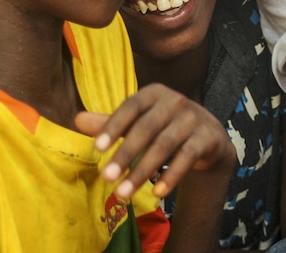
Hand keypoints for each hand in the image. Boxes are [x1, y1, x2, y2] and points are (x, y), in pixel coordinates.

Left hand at [76, 83, 233, 199]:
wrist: (208, 135)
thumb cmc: (164, 126)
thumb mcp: (139, 122)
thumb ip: (111, 123)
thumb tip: (77, 119)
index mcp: (154, 93)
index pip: (131, 106)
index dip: (114, 125)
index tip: (96, 148)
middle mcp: (175, 101)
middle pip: (147, 128)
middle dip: (126, 154)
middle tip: (106, 178)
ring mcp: (194, 118)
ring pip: (165, 145)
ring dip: (143, 171)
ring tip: (124, 193)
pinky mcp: (207, 137)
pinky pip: (187, 157)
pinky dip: (172, 175)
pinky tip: (156, 193)